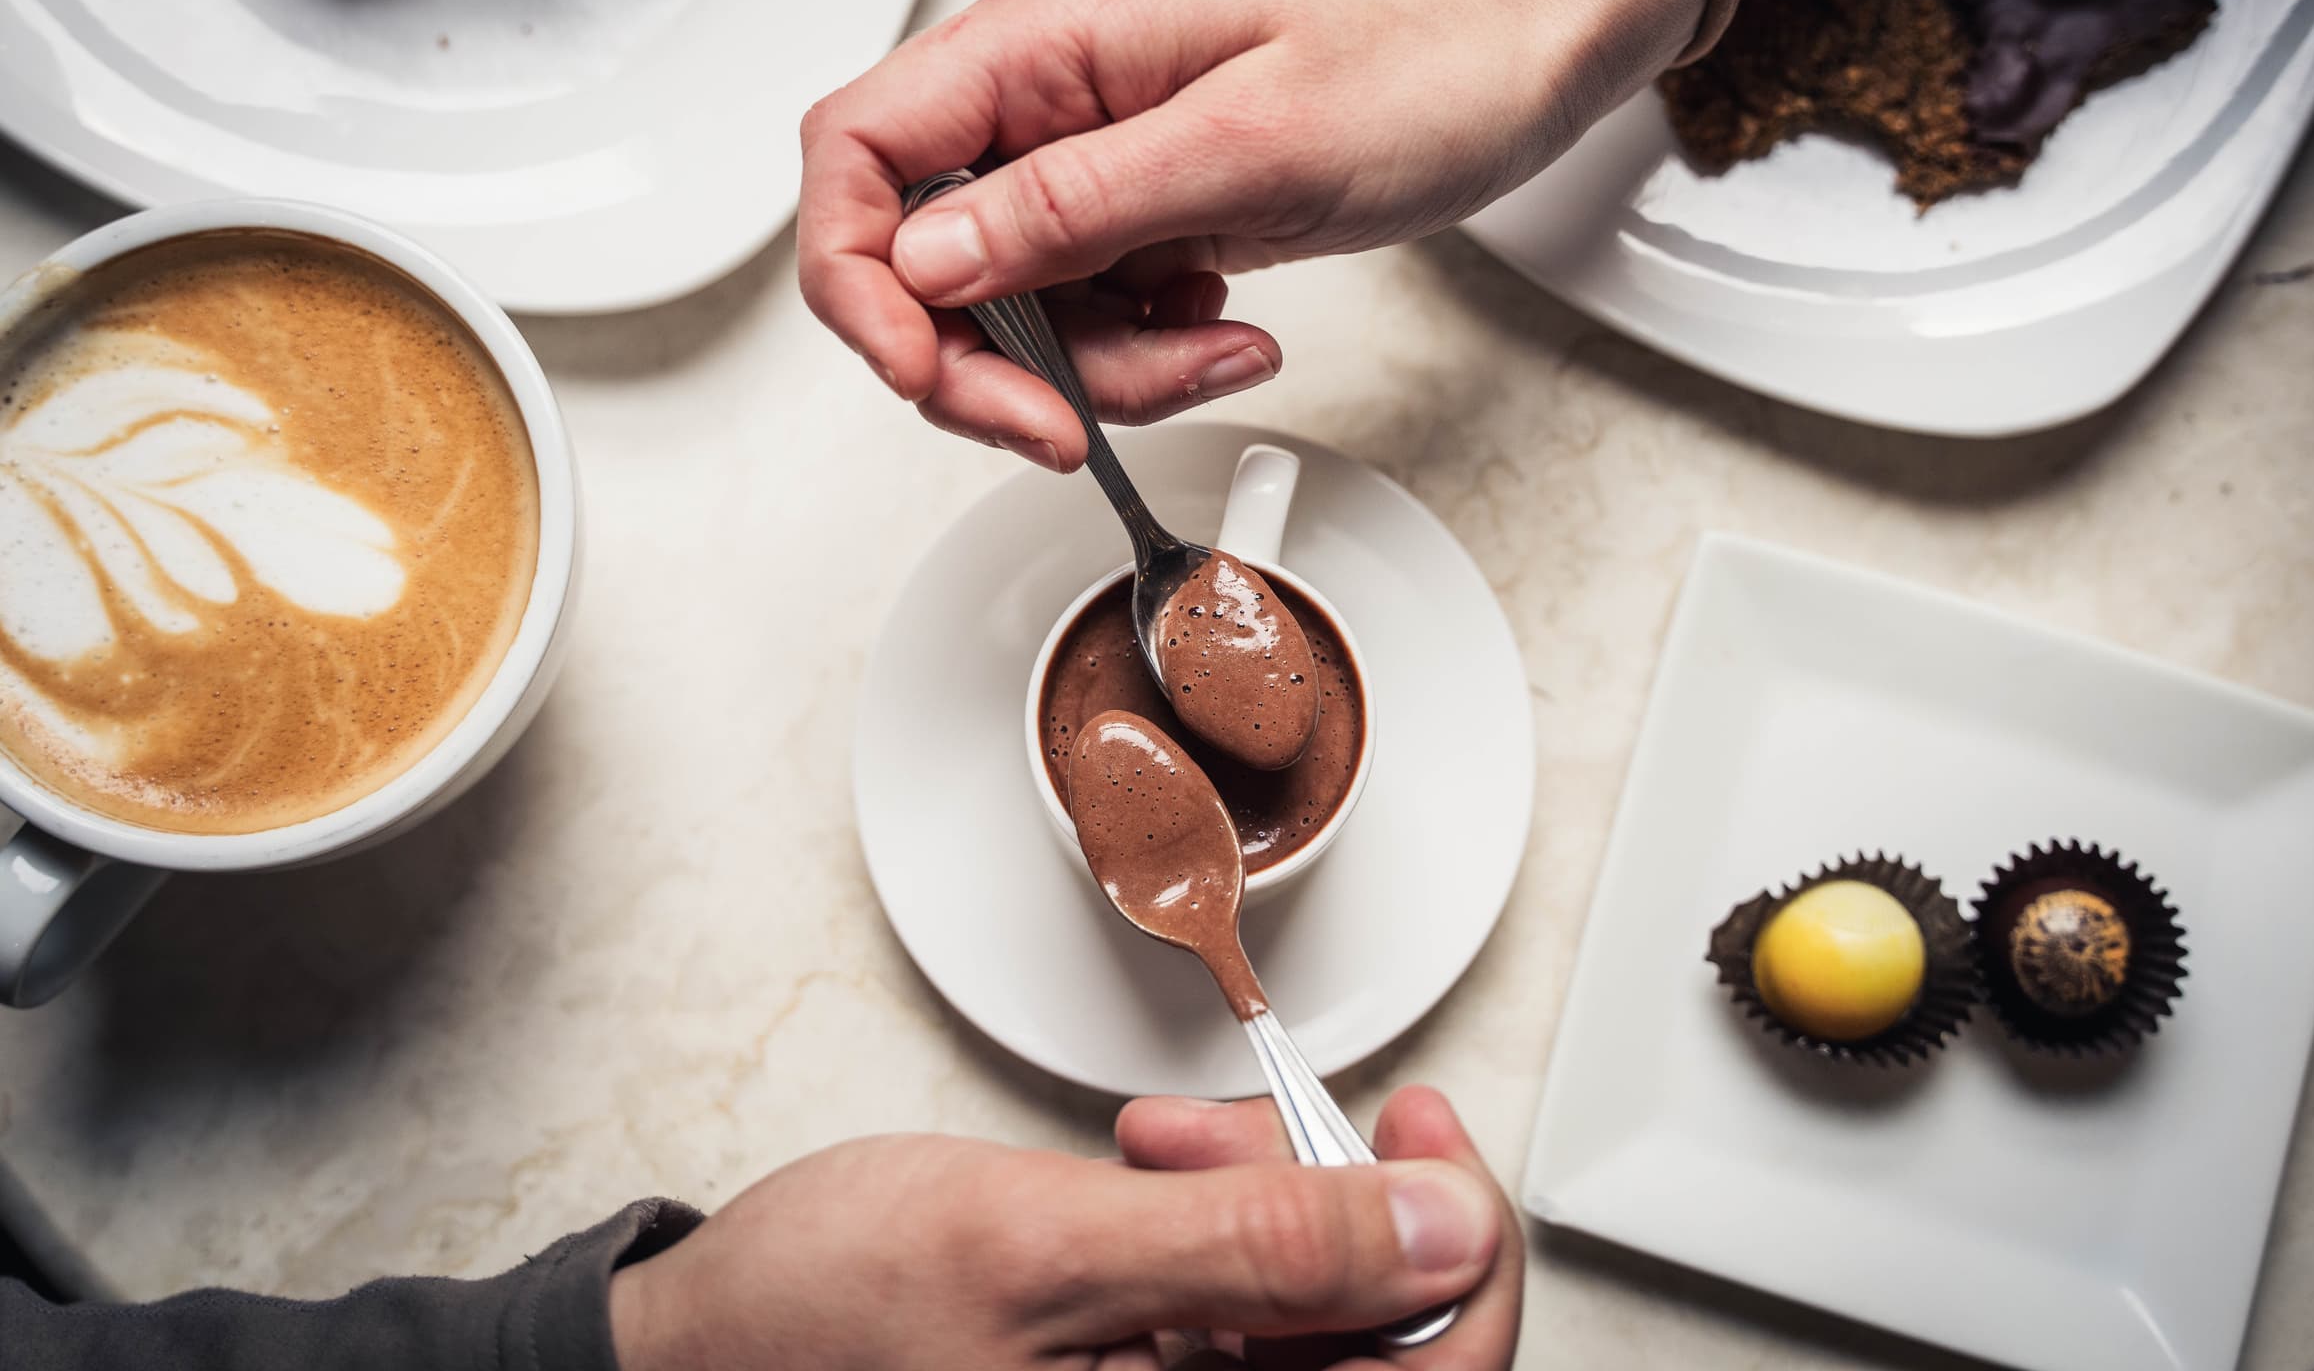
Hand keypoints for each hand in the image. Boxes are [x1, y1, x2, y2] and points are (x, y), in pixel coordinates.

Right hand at [606, 1085, 1521, 1369]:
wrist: (695, 1352)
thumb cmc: (821, 1324)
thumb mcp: (1047, 1251)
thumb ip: (1261, 1244)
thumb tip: (1447, 1226)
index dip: (1460, 1250)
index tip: (1421, 1131)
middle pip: (1384, 1342)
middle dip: (1337, 1208)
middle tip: (1256, 1123)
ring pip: (1310, 1314)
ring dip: (1265, 1202)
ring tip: (1163, 1142)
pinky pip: (1240, 1313)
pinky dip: (1214, 1224)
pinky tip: (1149, 1171)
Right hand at [797, 0, 1703, 469]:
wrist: (1516, 58)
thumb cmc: (1419, 62)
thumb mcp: (1249, 143)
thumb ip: (1073, 204)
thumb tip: (926, 260)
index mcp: (1044, 38)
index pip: (859, 153)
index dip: (862, 281)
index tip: (927, 373)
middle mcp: (1044, 92)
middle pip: (920, 258)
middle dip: (995, 363)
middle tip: (1068, 426)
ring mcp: (1086, 153)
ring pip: (1011, 310)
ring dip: (1098, 372)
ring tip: (1211, 354)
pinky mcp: (1135, 207)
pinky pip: (1086, 315)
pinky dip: (1144, 356)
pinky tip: (1224, 332)